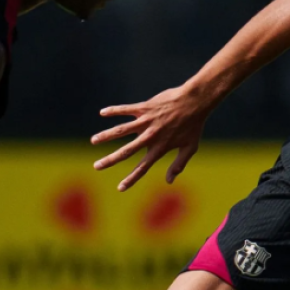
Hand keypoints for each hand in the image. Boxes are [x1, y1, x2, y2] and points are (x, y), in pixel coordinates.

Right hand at [91, 84, 211, 190]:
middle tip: (96, 166)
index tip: (120, 188)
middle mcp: (150, 136)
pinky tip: (102, 112)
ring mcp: (146, 122)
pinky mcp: (144, 108)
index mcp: (160, 148)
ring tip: (94, 140)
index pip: (142, 167)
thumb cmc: (194, 125)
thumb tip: (169, 181)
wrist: (195, 101)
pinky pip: (125, 109)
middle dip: (110, 160)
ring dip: (106, 135)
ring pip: (121, 130)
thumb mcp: (190, 148)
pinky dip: (114, 111)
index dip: (131, 179)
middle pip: (126, 151)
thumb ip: (179, 165)